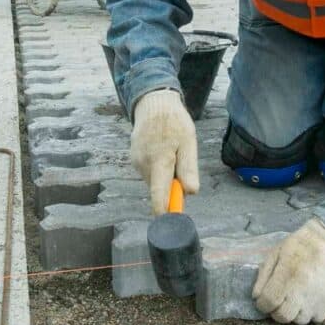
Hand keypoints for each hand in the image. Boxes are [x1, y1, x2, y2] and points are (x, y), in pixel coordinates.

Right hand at [130, 89, 199, 214]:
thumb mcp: (188, 142)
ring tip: (170, 151)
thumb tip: (191, 192)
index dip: (164, 210)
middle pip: (158, 188)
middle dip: (170, 186)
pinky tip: (161, 149)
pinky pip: (149, 170)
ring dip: (164, 174)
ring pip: (154, 179)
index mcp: (158, 161)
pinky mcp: (134, 158)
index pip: (158, 194)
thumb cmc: (174, 122)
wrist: (154, 103)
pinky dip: (157, 166)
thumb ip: (188, 167)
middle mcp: (143, 164)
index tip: (169, 221)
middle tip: (180, 164)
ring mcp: (136, 161)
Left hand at [252, 218, 324, 324]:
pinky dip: (311, 312)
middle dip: (277, 310)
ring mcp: (317, 300)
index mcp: (286, 276)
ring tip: (297, 297)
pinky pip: (315, 318)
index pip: (267, 303)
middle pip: (282, 317)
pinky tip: (310, 298)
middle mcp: (301, 292)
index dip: (262, 304)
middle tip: (280, 299)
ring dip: (294, 312)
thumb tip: (256, 297)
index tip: (265, 298)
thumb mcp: (277, 253)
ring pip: (299, 320)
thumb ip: (264, 276)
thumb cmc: (301, 245)